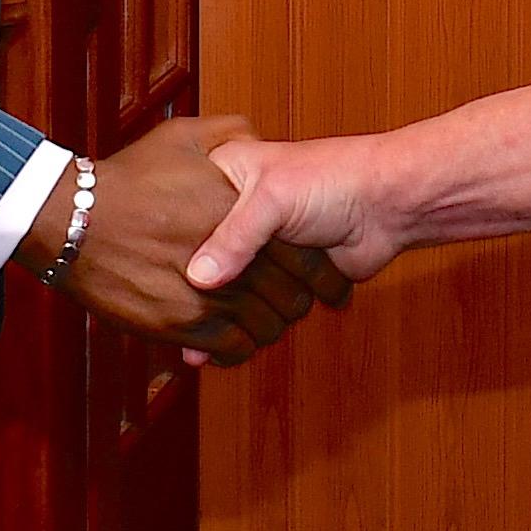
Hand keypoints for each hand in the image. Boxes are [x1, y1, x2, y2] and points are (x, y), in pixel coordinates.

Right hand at [21, 115, 352, 365]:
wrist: (70, 219)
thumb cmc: (128, 177)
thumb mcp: (184, 137)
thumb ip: (230, 133)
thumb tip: (257, 139)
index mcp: (242, 213)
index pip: (304, 258)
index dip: (318, 270)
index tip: (321, 273)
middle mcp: (230, 255)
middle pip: (291, 297)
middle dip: (301, 301)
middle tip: (298, 299)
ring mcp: (206, 294)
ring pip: (265, 327)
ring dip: (271, 326)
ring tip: (266, 316)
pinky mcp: (178, 325)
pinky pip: (229, 348)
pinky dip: (238, 346)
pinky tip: (234, 333)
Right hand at [185, 134, 407, 345]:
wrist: (388, 202)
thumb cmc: (331, 178)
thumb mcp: (273, 197)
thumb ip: (235, 236)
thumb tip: (199, 278)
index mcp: (225, 178)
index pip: (180, 219)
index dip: (164, 246)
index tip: (142, 271)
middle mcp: (236, 214)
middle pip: (199, 265)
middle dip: (186, 294)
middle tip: (164, 318)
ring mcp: (257, 250)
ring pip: (222, 294)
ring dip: (218, 316)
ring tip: (193, 334)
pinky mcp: (278, 279)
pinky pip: (247, 313)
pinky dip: (233, 335)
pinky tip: (209, 351)